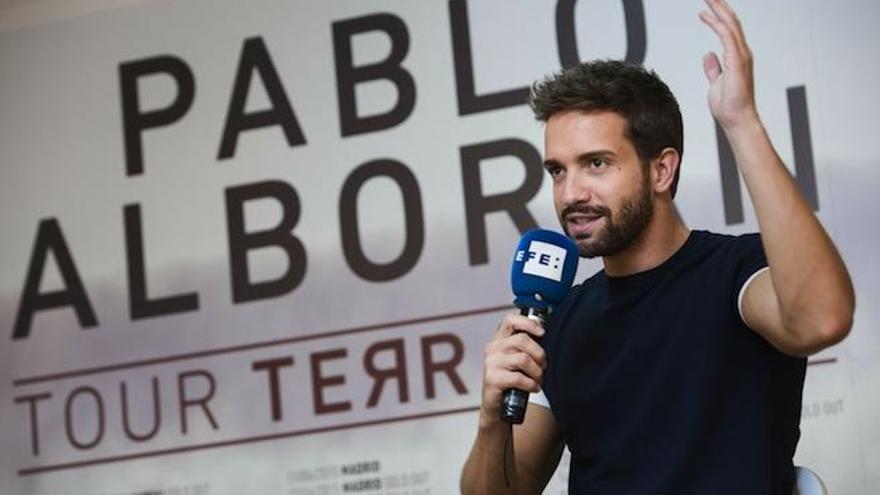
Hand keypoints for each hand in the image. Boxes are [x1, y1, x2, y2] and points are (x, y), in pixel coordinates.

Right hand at [479, 312, 546, 424]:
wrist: (497, 407)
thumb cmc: (511, 381)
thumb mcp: (517, 360)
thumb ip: (527, 346)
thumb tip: (544, 333)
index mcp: (499, 339)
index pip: (510, 320)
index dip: (528, 323)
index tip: (542, 332)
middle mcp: (493, 348)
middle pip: (522, 340)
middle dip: (539, 354)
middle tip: (544, 366)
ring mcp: (491, 363)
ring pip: (523, 359)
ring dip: (537, 372)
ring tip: (539, 380)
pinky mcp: (492, 379)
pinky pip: (519, 378)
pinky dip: (531, 384)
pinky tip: (533, 388)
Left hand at [699, 0, 759, 130]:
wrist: (736, 119)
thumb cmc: (729, 106)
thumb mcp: (715, 83)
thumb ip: (713, 68)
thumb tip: (707, 55)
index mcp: (737, 57)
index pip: (728, 30)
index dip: (718, 17)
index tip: (706, 9)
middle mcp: (741, 53)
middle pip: (731, 22)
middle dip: (720, 7)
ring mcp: (741, 56)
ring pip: (730, 25)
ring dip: (718, 9)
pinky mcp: (737, 61)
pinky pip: (726, 37)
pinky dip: (716, 24)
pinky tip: (706, 16)